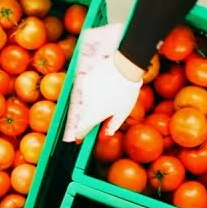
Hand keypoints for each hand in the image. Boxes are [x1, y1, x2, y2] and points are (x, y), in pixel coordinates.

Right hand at [62, 24, 142, 142]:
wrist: (124, 67)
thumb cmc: (126, 93)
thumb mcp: (122, 113)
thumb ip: (112, 126)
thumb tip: (104, 136)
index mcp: (93, 115)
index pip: (81, 130)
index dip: (80, 136)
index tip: (80, 140)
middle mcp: (85, 104)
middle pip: (83, 116)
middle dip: (88, 119)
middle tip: (99, 116)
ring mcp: (84, 91)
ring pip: (85, 102)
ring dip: (92, 104)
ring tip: (109, 97)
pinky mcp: (86, 79)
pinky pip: (87, 90)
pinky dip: (94, 91)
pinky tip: (105, 87)